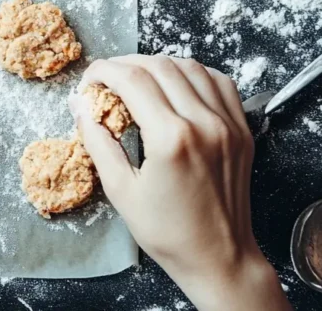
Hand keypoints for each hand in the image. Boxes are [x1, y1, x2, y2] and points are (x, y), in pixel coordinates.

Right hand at [69, 56, 289, 310]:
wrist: (220, 257)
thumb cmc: (168, 232)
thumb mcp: (120, 191)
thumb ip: (98, 142)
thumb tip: (79, 106)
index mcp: (171, 139)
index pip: (132, 80)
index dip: (104, 71)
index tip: (90, 78)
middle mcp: (204, 123)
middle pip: (159, 66)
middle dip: (126, 64)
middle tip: (108, 78)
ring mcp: (228, 124)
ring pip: (190, 67)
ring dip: (159, 65)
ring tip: (138, 79)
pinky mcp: (242, 129)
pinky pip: (219, 82)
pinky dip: (193, 74)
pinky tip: (176, 85)